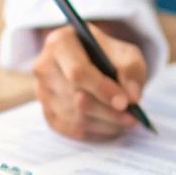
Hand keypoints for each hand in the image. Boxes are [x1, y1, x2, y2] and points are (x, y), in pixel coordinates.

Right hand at [31, 21, 148, 139]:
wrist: (94, 64)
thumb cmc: (109, 55)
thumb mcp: (126, 53)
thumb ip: (131, 69)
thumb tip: (132, 96)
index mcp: (60, 43)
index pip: (77, 72)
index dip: (102, 89)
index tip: (125, 102)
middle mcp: (44, 68)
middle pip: (77, 99)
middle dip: (109, 111)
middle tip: (133, 116)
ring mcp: (42, 93)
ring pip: (77, 118)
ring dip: (106, 123)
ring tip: (127, 119)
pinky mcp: (47, 113)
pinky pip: (73, 130)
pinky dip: (97, 131)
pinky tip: (112, 124)